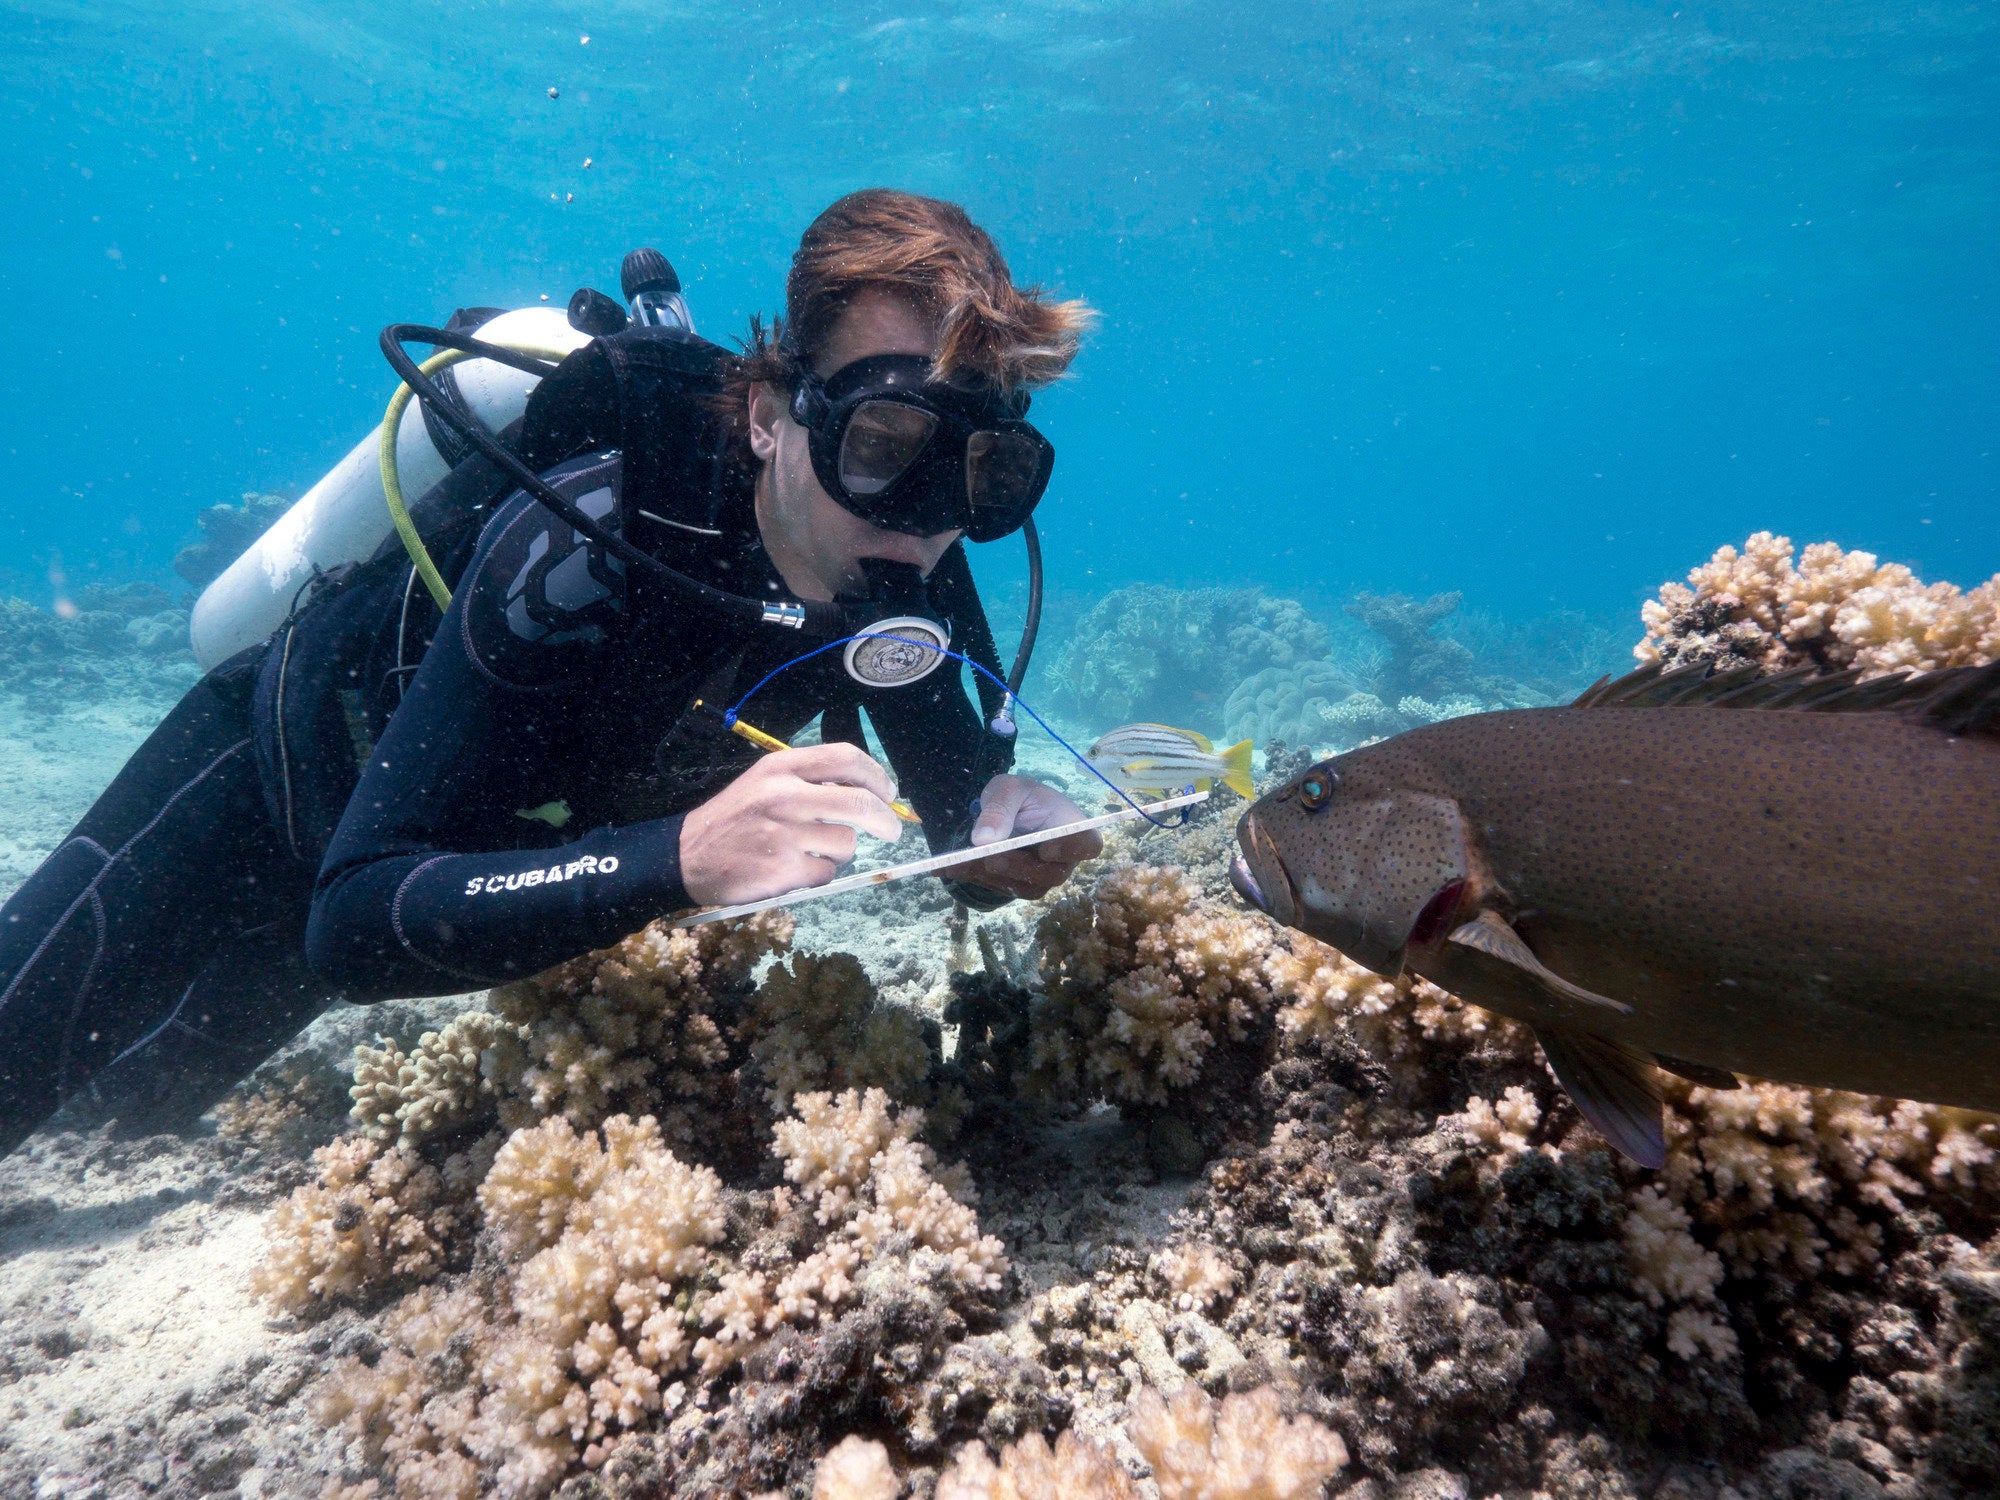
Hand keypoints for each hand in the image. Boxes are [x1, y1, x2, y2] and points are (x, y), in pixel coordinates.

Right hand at [680, 744, 903, 905]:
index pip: (846, 758)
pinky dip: (819, 873)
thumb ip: (811, 781)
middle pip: (861, 804)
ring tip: (811, 850)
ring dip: (839, 851)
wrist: (687, 855)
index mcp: (782, 768)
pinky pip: (827, 873)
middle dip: (887, 820)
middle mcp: (786, 795)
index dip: (877, 775)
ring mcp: (785, 834)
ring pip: (846, 843)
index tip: (889, 792)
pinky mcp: (784, 869)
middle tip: (893, 831)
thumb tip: (869, 793)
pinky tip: (794, 868)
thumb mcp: (766, 782)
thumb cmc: (736, 817)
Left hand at [954, 775, 1101, 900]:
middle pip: (1050, 873)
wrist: (1008, 812)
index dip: (1072, 850)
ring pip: (1022, 886)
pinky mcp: (1018, 887)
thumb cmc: (1020, 797)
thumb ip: (999, 808)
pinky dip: (972, 877)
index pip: (1088, 845)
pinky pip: (998, 888)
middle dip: (1018, 866)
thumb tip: (983, 839)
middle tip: (990, 856)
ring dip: (990, 875)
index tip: (1047, 846)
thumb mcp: (1008, 789)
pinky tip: (945, 867)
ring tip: (959, 861)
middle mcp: (1064, 860)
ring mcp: (1042, 878)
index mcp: (1074, 829)